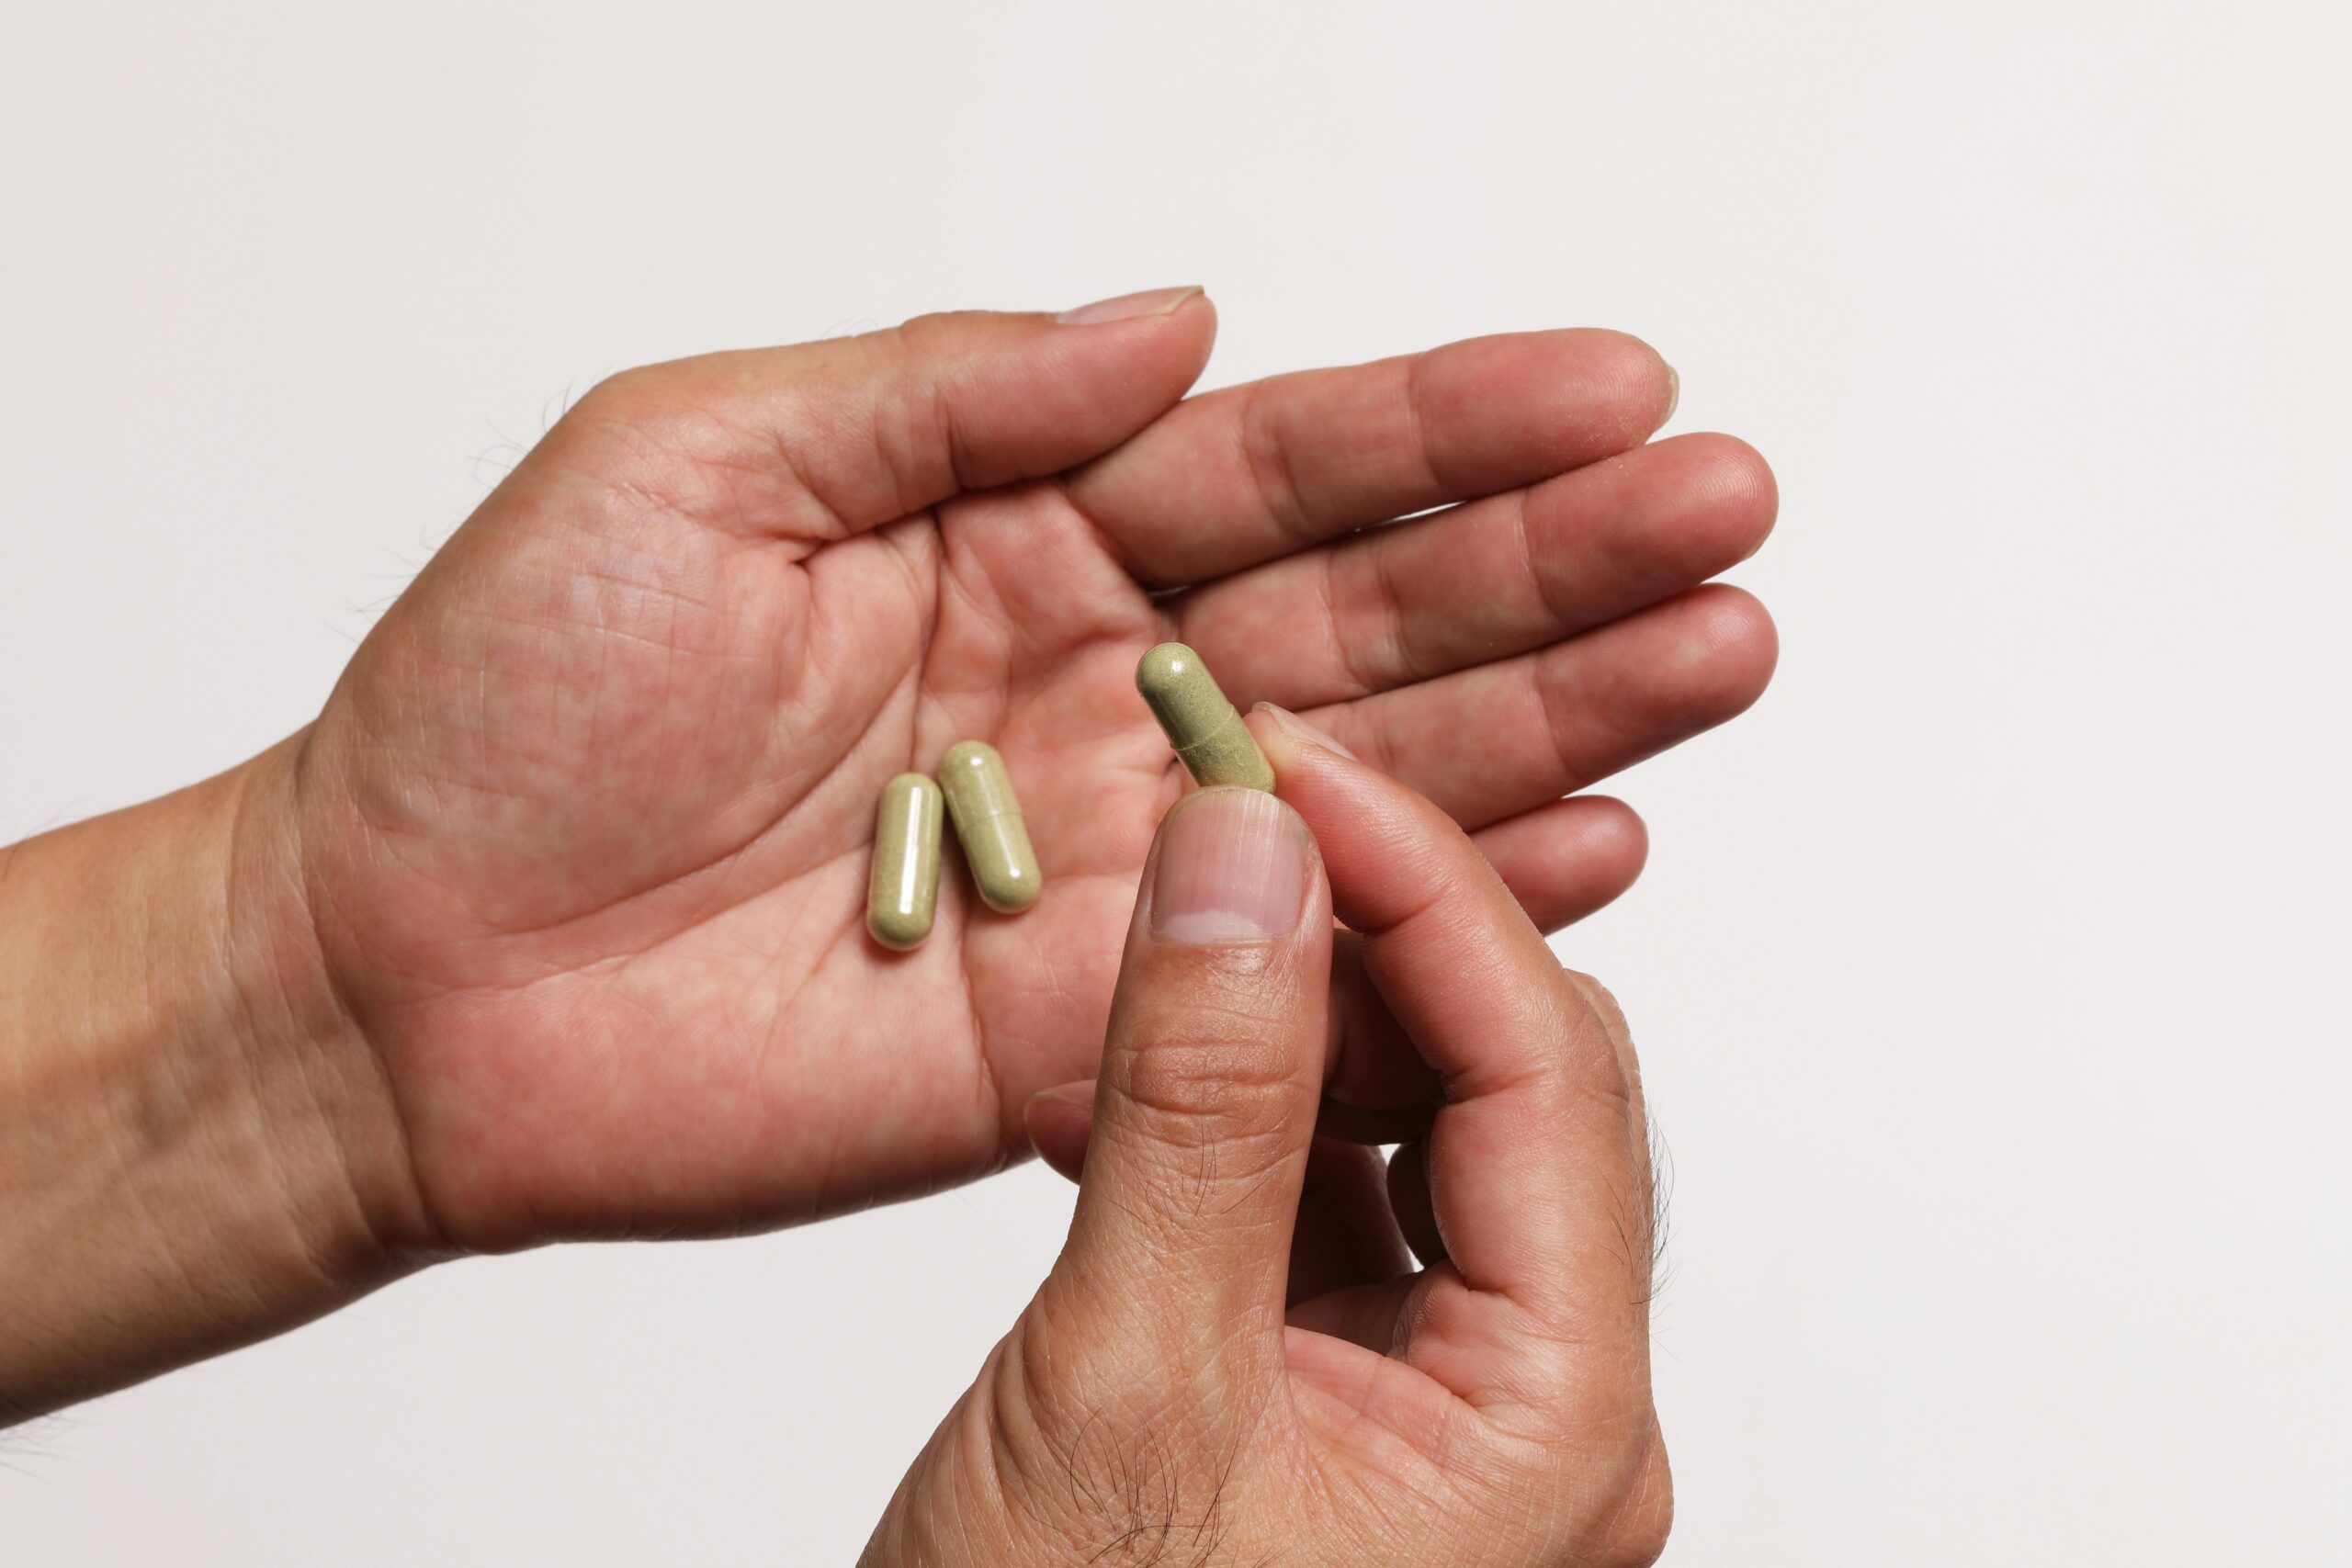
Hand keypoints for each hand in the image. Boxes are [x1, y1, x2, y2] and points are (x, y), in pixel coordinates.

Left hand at [289, 287, 1773, 1248]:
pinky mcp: (1097, 1019)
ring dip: (1560, 716)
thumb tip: (1174, 323)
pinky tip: (1593, 848)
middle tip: (1724, 513)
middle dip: (1558, 560)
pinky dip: (1451, 913)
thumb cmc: (506, 696)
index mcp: (1013, 532)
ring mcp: (1113, 859)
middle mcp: (1093, 686)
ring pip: (1377, 773)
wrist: (403, 971)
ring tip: (1717, 654)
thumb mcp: (697, 452)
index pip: (1274, 465)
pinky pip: (1303, 960)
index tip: (1608, 385)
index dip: (1445, 425)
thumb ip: (951, 388)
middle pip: (1371, 610)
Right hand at [864, 713, 1670, 1565]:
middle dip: (1382, 925)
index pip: (1547, 1079)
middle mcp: (1534, 1415)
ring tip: (1195, 898)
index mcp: (1557, 1434)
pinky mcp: (1337, 1394)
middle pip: (1515, 1084)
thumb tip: (1252, 856)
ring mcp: (1439, 1407)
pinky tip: (1164, 1040)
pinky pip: (1337, 1193)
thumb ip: (1200, 1107)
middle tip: (1240, 804)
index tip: (1291, 769)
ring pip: (1424, 1125)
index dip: (1425, 892)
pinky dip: (1257, 1097)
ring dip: (1314, 1001)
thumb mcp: (1122, 1381)